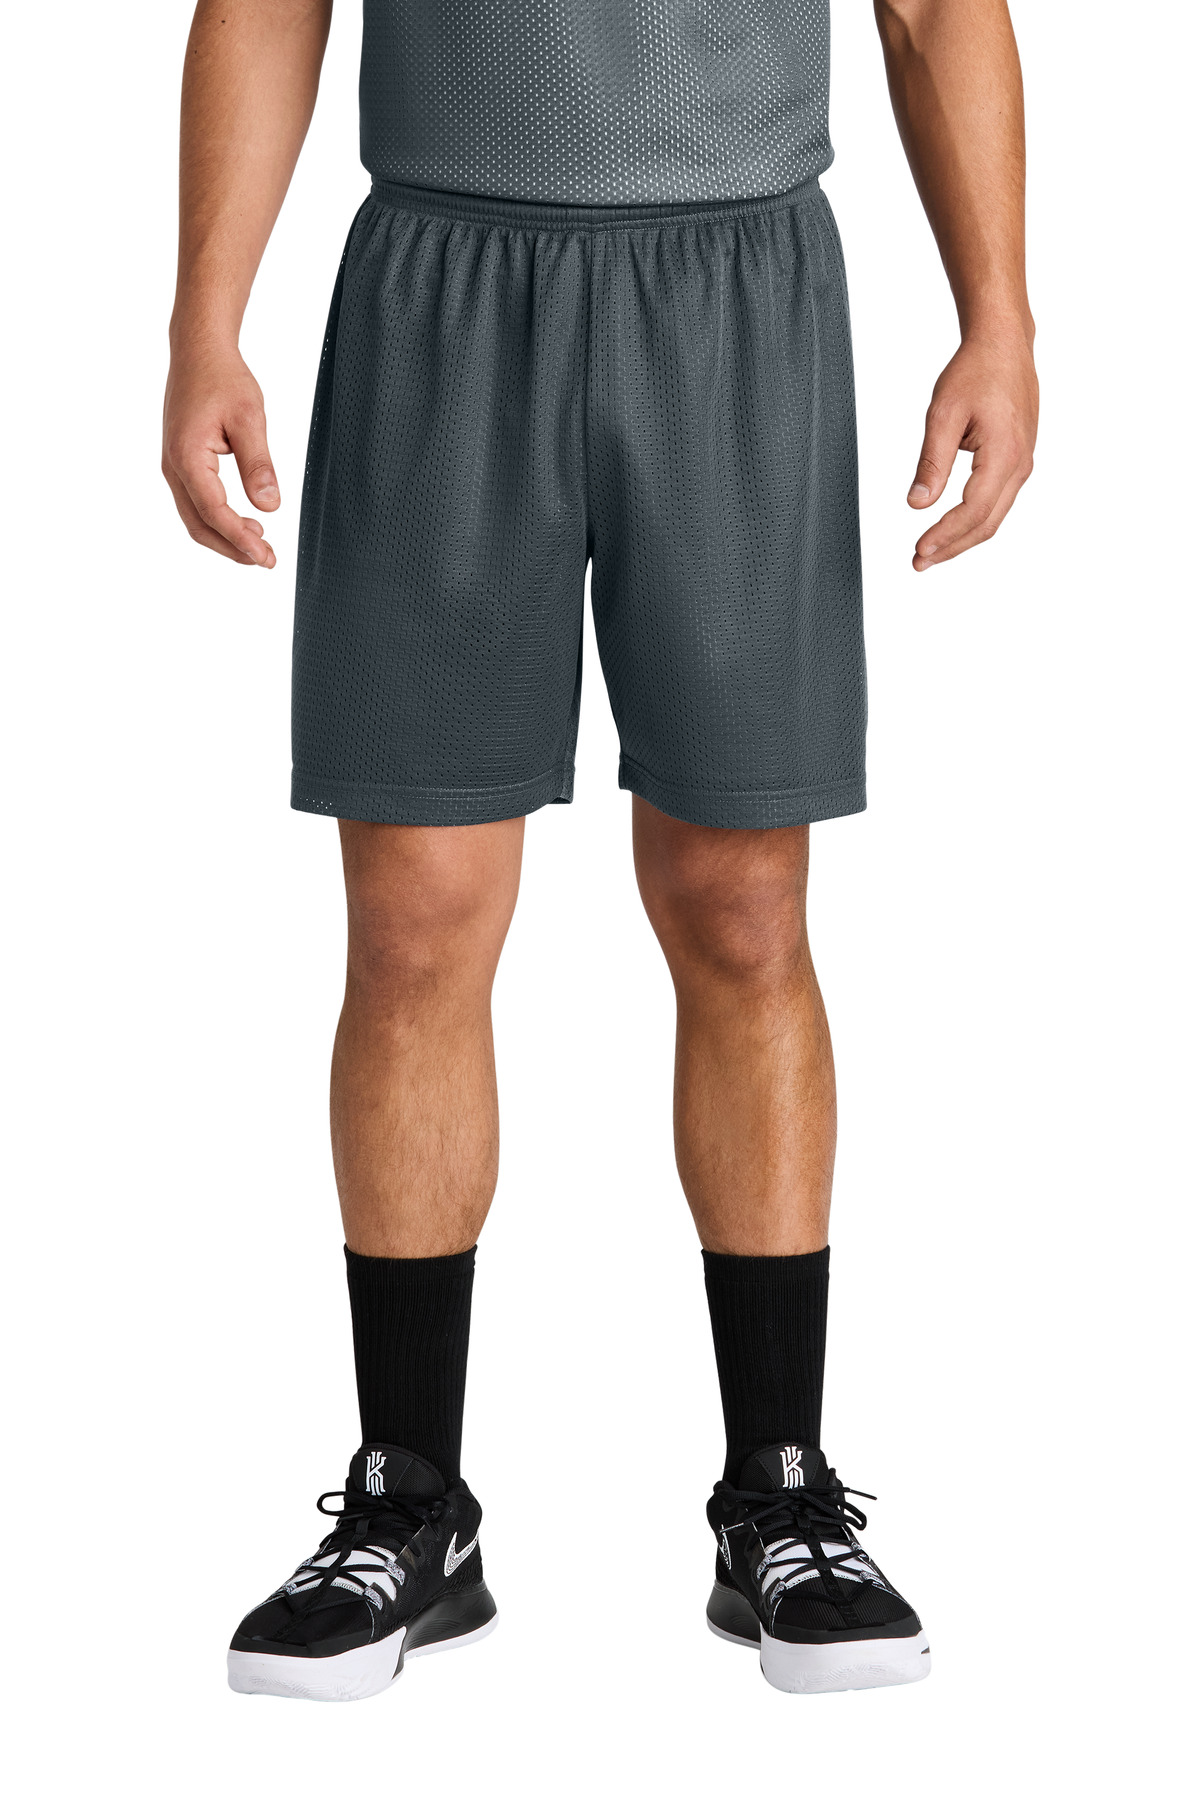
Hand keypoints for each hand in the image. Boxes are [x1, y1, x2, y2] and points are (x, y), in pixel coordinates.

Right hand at [162, 344, 278, 566]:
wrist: (198, 351)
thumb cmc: (222, 378)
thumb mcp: (250, 418)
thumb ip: (259, 464)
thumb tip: (270, 507)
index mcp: (187, 456)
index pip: (214, 512)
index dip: (240, 540)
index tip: (266, 556)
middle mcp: (173, 466)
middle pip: (199, 525)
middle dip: (232, 548)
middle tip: (267, 559)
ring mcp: (173, 466)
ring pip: (195, 518)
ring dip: (225, 536)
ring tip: (260, 543)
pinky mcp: (180, 463)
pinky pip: (195, 503)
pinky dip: (218, 520)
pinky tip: (244, 521)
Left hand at [907, 329, 1037, 571]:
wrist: (1004, 345)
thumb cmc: (975, 371)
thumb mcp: (943, 413)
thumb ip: (931, 462)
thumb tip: (917, 504)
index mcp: (1005, 453)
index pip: (974, 510)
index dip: (946, 535)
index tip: (919, 550)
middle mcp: (1021, 464)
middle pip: (987, 523)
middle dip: (952, 547)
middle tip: (918, 562)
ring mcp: (1023, 464)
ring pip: (994, 516)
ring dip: (962, 538)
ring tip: (930, 551)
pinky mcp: (1018, 461)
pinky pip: (998, 502)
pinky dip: (974, 521)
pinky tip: (952, 528)